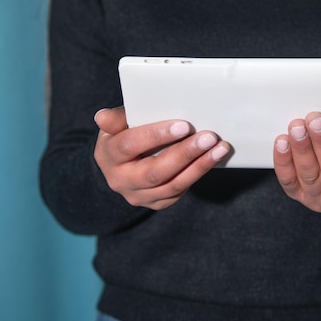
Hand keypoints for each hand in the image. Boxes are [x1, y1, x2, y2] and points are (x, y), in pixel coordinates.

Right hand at [93, 107, 230, 209]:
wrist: (119, 168)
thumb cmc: (121, 136)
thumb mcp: (115, 125)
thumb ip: (116, 119)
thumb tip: (102, 116)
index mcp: (108, 156)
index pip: (129, 146)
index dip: (156, 135)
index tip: (183, 125)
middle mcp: (121, 180)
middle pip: (155, 171)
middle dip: (184, 154)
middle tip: (209, 137)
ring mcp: (139, 196)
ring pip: (172, 185)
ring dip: (199, 166)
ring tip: (219, 148)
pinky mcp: (157, 203)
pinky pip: (179, 191)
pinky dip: (198, 174)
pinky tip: (213, 159)